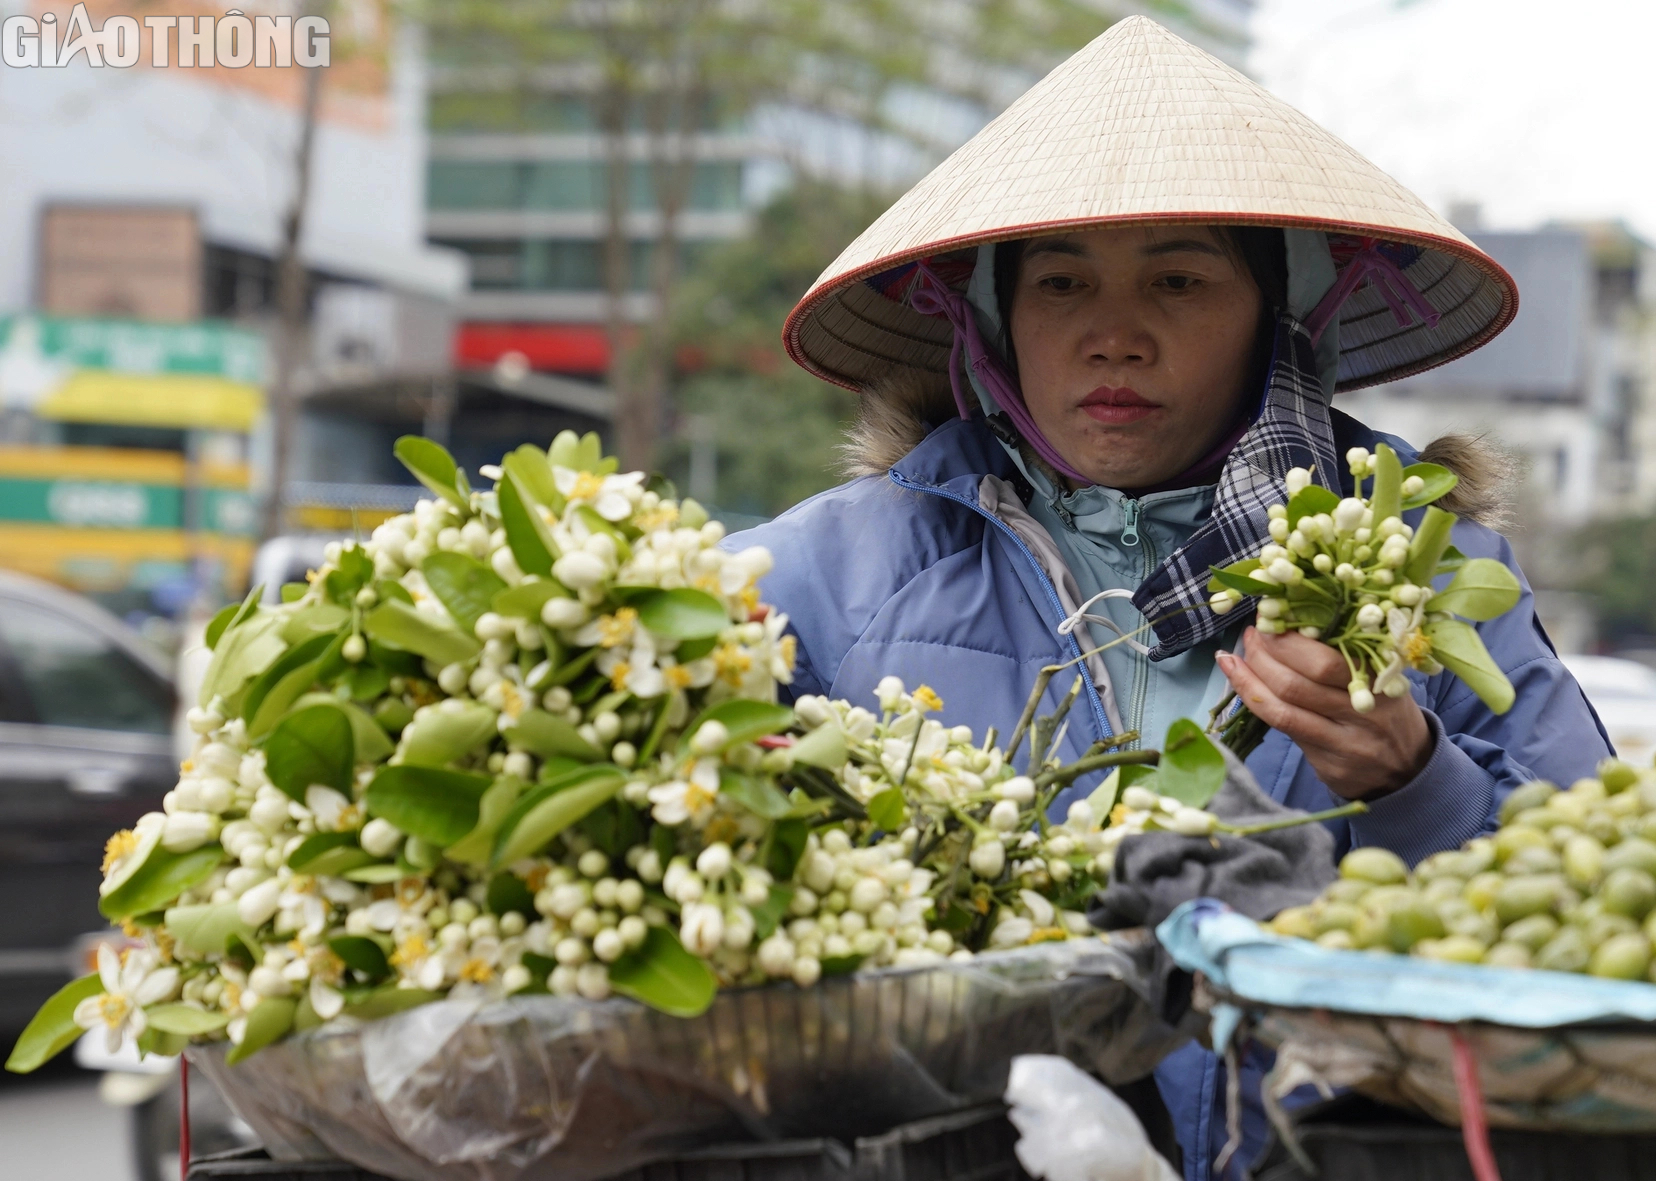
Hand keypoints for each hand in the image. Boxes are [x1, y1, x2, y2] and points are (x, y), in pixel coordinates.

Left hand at [1216, 626, 1432, 799]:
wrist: (1408, 770)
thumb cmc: (1385, 712)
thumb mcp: (1380, 679)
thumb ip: (1343, 657)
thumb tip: (1286, 625)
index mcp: (1381, 679)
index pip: (1331, 654)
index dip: (1292, 636)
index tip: (1271, 616)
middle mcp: (1365, 710)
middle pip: (1305, 677)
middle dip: (1269, 650)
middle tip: (1253, 634)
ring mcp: (1345, 740)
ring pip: (1287, 703)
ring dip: (1252, 674)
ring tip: (1234, 656)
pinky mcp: (1327, 762)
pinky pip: (1283, 726)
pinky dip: (1255, 699)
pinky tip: (1237, 681)